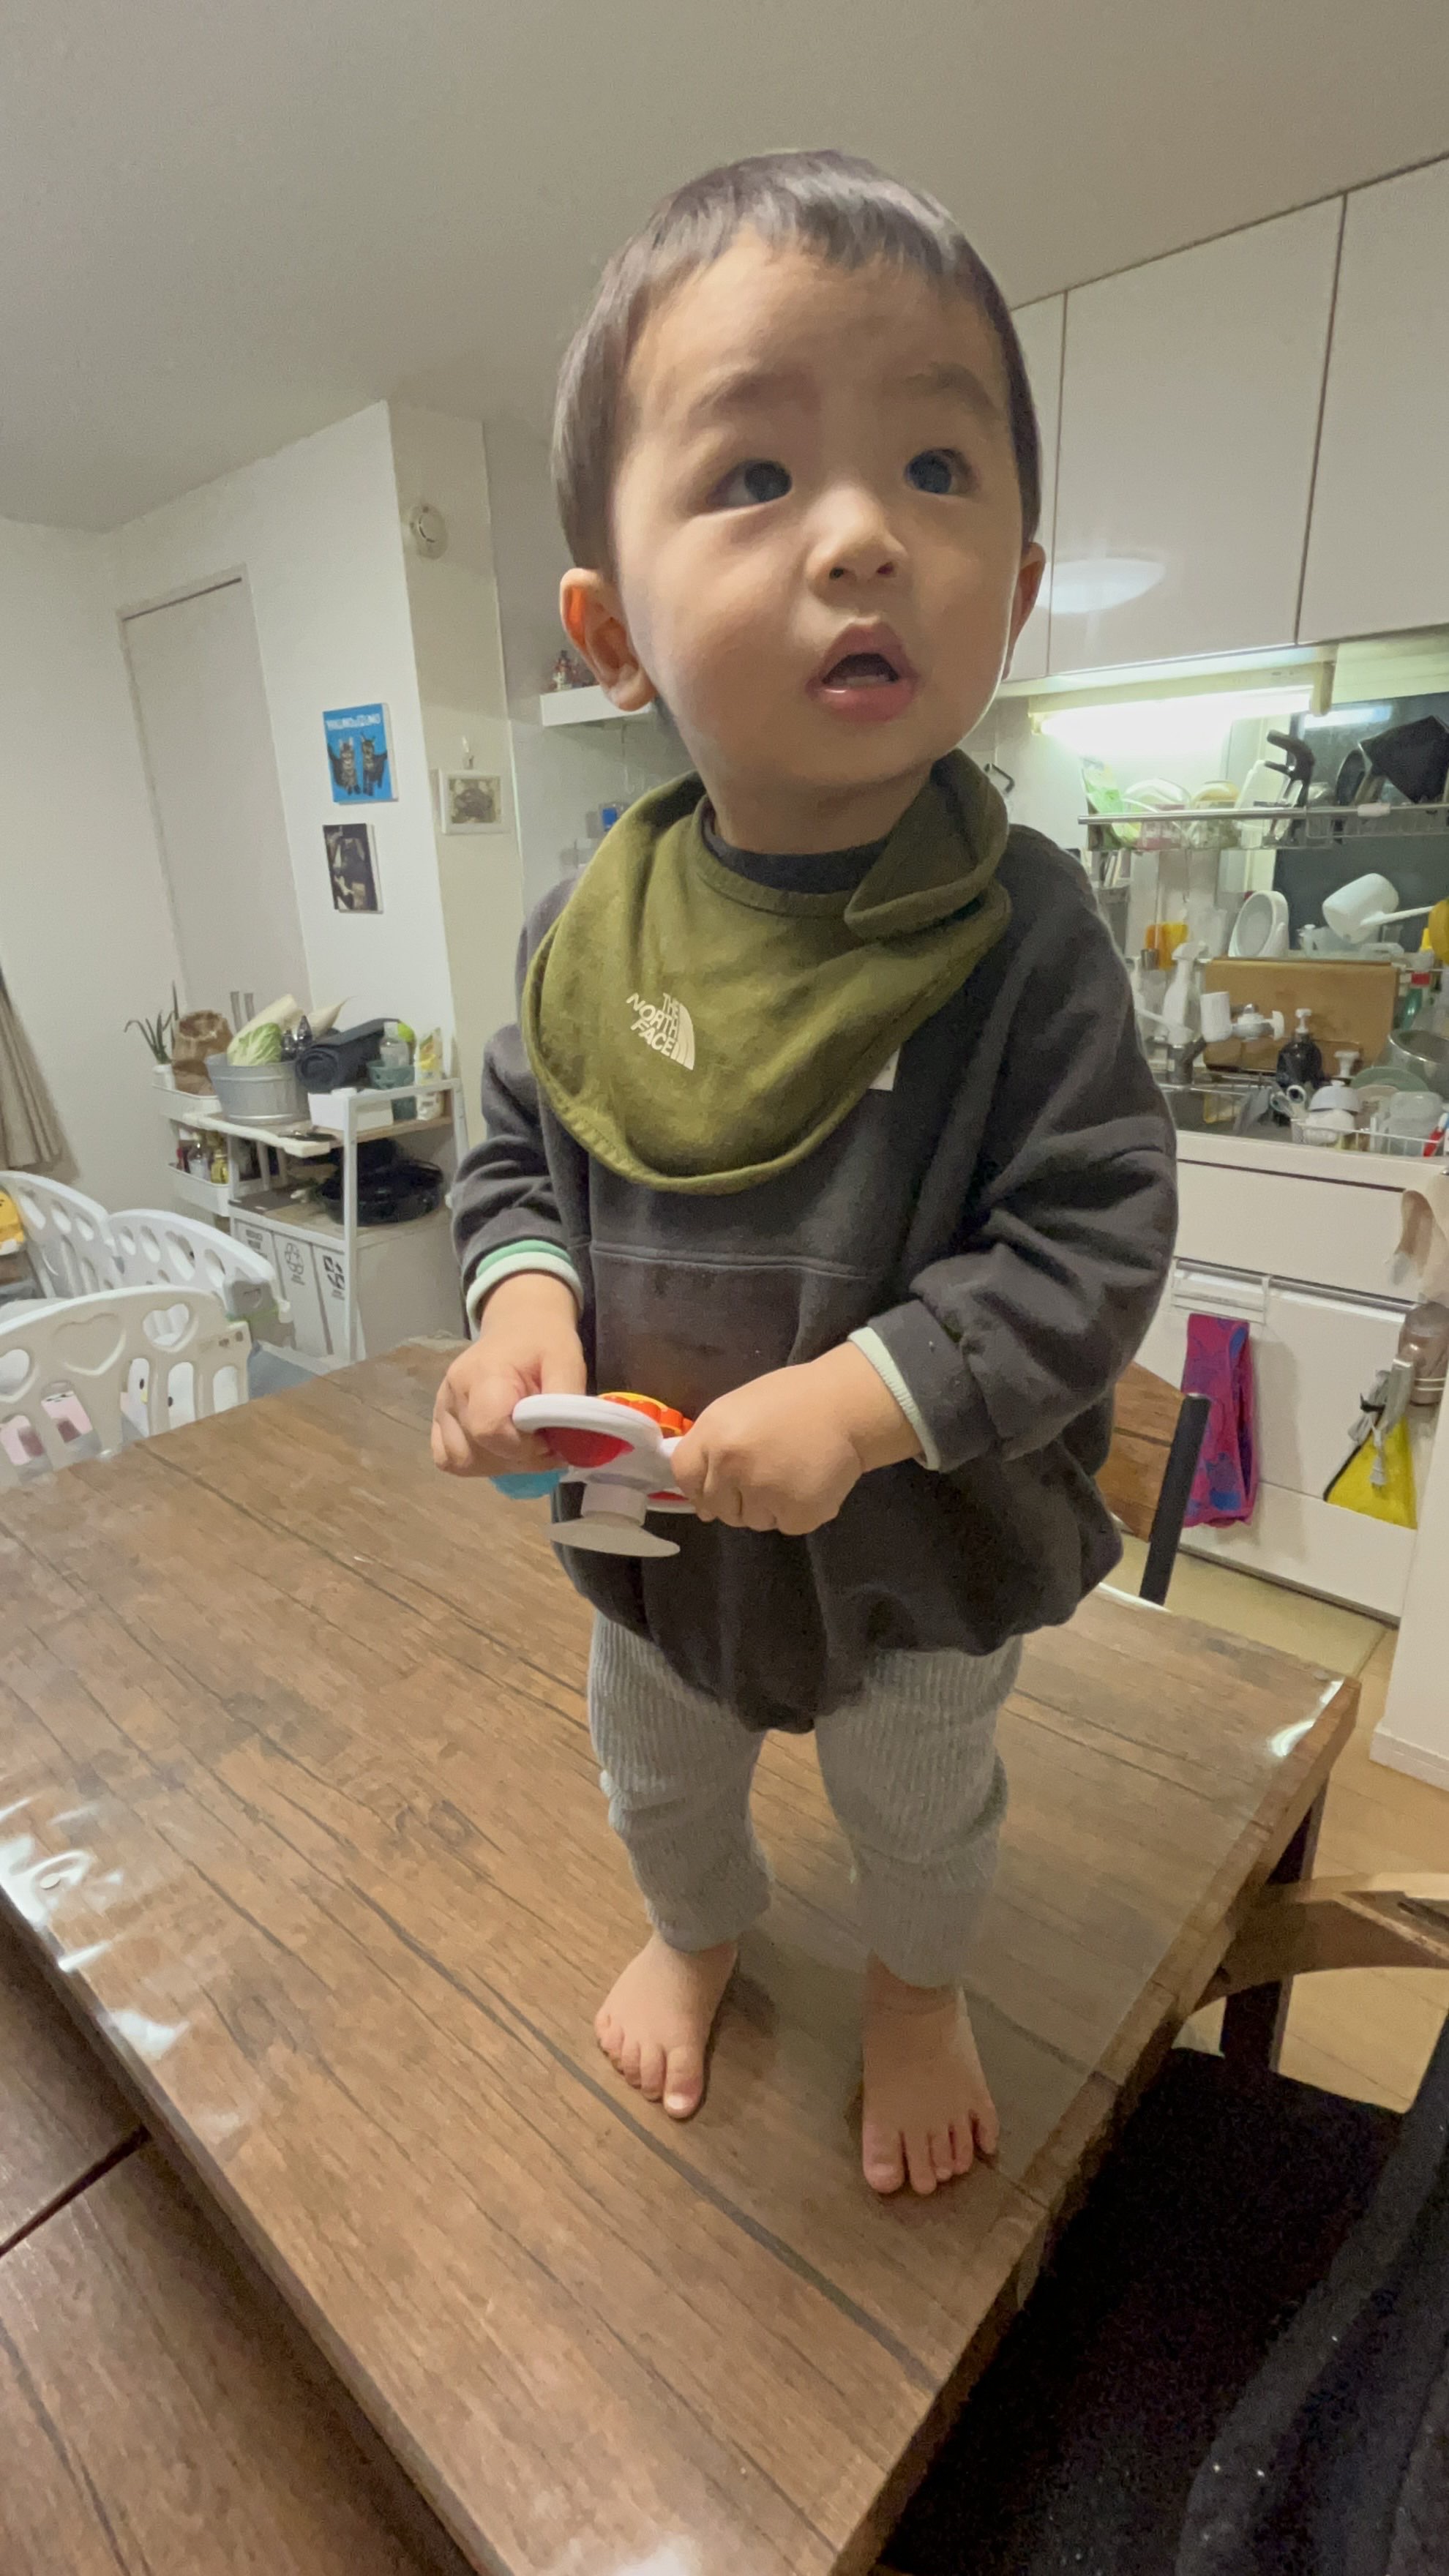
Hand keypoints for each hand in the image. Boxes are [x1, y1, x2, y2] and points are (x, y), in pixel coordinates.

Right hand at [432, 1273, 585, 1476]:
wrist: (519, 1325)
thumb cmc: (543, 1342)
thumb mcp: (567, 1362)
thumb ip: (568, 1403)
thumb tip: (571, 1446)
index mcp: (483, 1375)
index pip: (490, 1429)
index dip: (525, 1448)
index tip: (551, 1440)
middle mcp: (454, 1393)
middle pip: (478, 1452)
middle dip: (520, 1459)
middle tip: (547, 1445)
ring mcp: (442, 1408)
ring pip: (461, 1462)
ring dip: (500, 1465)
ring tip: (526, 1447)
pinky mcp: (439, 1420)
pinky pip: (449, 1459)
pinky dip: (478, 1463)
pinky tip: (502, 1451)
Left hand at [670, 1344, 921, 1535]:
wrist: (847, 1404)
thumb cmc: (790, 1401)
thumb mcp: (737, 1410)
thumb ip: (711, 1449)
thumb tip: (702, 1508)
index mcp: (714, 1436)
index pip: (685, 1476)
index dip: (699, 1484)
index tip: (719, 1483)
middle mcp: (732, 1468)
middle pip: (717, 1507)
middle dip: (737, 1498)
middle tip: (767, 1472)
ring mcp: (765, 1493)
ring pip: (752, 1521)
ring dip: (768, 1507)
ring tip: (791, 1473)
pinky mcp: (798, 1513)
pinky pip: (785, 1526)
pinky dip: (797, 1512)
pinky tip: (809, 1483)